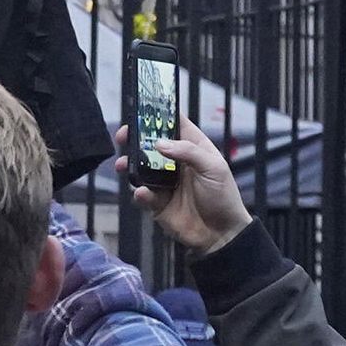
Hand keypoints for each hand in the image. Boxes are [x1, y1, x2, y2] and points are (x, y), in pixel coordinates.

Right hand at [117, 115, 252, 257]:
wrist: (221, 235)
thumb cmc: (223, 196)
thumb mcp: (213, 168)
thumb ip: (188, 152)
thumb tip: (159, 143)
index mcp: (193, 148)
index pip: (174, 125)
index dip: (159, 116)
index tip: (142, 110)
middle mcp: (176, 162)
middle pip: (150, 144)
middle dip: (134, 139)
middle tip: (122, 136)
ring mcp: (165, 182)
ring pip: (140, 168)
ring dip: (130, 165)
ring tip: (123, 165)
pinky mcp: (157, 203)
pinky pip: (143, 194)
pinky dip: (140, 193)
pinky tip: (144, 194)